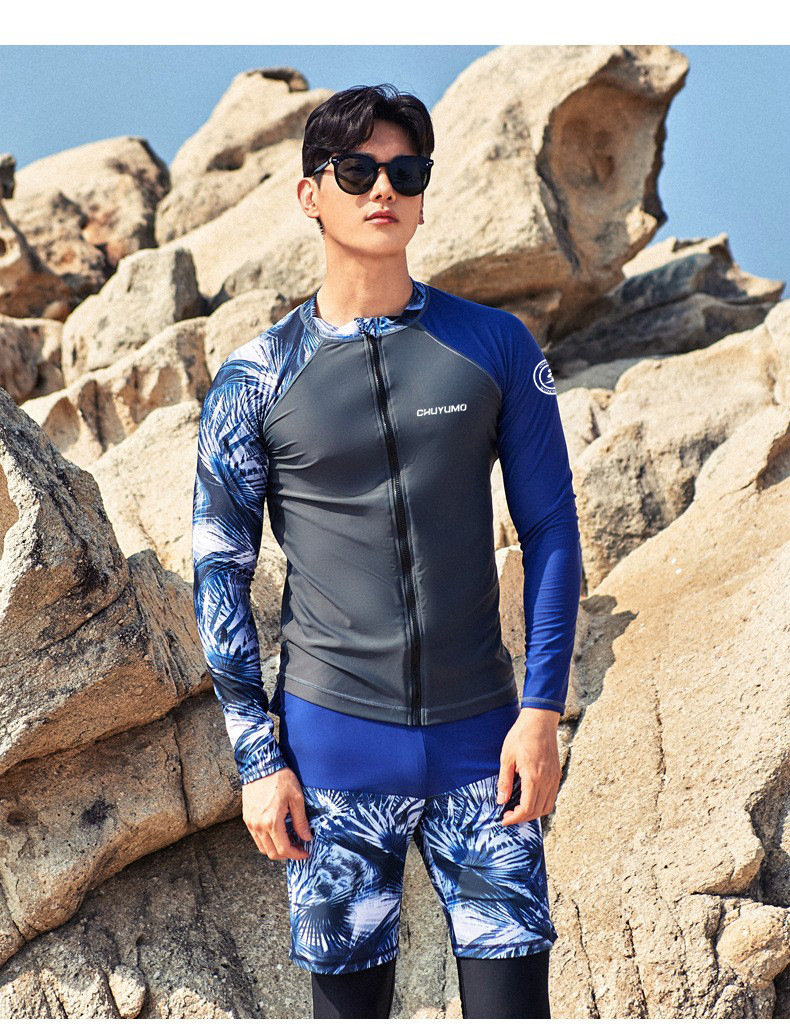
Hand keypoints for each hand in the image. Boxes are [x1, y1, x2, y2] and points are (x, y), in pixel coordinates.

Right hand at [241, 766, 312, 860]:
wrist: (260, 765)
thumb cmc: (280, 779)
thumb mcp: (296, 798)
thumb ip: (301, 821)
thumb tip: (306, 837)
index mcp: (271, 821)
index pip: (284, 849)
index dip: (296, 854)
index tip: (305, 852)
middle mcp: (258, 825)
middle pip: (272, 853)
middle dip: (287, 854)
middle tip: (299, 847)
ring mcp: (250, 823)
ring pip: (263, 847)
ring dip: (276, 849)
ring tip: (289, 840)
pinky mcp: (247, 818)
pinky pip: (256, 837)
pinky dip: (267, 840)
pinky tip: (278, 832)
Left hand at [497, 707, 561, 823]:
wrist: (540, 720)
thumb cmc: (521, 735)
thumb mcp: (507, 757)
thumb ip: (505, 781)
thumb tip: (501, 800)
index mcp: (534, 777)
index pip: (527, 808)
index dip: (515, 818)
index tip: (504, 819)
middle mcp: (547, 780)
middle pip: (538, 810)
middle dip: (523, 817)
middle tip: (508, 815)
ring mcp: (554, 777)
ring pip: (547, 806)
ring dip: (533, 812)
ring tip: (518, 809)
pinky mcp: (556, 773)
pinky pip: (551, 796)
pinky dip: (541, 803)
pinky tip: (529, 798)